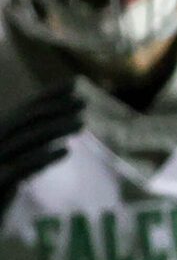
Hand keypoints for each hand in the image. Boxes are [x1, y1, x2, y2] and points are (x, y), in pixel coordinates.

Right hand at [0, 85, 83, 227]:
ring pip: (25, 140)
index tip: (74, 85)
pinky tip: (64, 152)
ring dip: (54, 129)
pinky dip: (41, 157)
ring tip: (81, 123)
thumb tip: (51, 143)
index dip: (48, 96)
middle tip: (83, 100)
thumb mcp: (10, 174)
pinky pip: (20, 168)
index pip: (25, 112)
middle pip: (26, 121)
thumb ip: (26, 158)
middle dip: (54, 108)